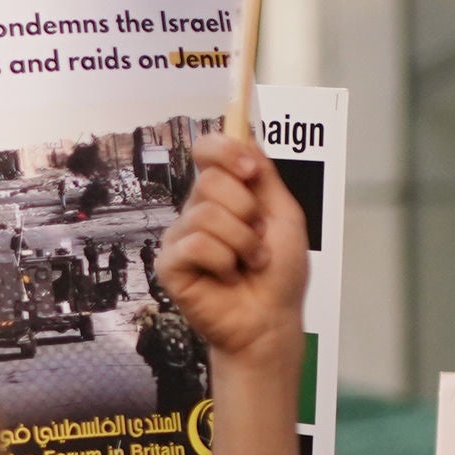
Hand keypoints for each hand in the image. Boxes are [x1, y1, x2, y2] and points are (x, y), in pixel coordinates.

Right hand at [156, 133, 308, 364]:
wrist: (270, 320)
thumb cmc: (279, 275)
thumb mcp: (284, 215)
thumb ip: (265, 176)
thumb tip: (245, 135)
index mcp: (224, 195)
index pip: (208, 151)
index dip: (227, 152)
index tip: (251, 172)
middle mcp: (197, 211)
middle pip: (211, 181)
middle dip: (247, 212)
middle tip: (257, 239)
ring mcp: (180, 238)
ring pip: (207, 215)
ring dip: (242, 243)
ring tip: (248, 263)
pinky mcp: (169, 265)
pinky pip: (196, 245)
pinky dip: (223, 262)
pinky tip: (227, 277)